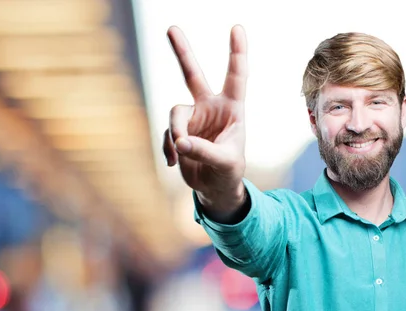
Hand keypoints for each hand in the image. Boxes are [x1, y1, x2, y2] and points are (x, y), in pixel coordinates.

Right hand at [163, 25, 247, 203]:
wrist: (214, 187)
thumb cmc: (229, 172)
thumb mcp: (225, 163)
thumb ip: (204, 151)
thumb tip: (179, 142)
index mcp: (232, 109)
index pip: (236, 77)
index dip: (237, 53)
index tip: (237, 28)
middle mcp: (210, 108)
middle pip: (193, 75)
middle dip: (182, 52)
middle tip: (171, 28)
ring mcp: (193, 118)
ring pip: (175, 114)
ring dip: (176, 133)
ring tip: (181, 152)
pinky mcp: (178, 132)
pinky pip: (168, 134)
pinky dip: (169, 149)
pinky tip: (174, 163)